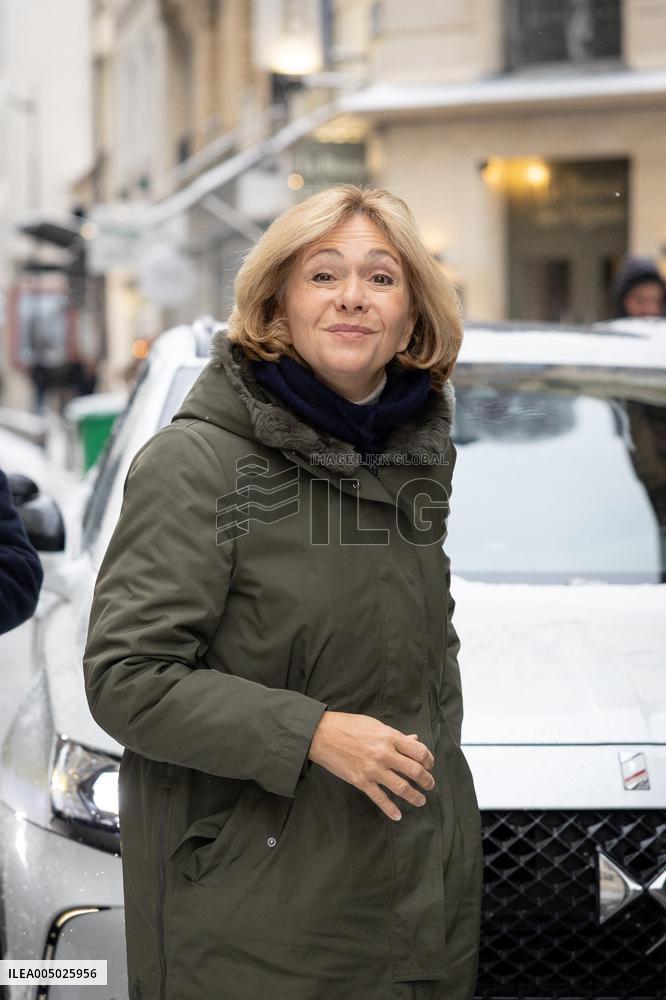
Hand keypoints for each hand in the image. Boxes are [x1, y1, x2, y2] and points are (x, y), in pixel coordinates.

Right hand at [307, 711, 434, 820]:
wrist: (323, 735)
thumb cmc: (349, 726)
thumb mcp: (376, 725)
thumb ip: (396, 735)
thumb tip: (414, 738)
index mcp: (390, 737)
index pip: (419, 751)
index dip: (429, 760)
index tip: (429, 764)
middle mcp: (384, 754)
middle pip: (414, 771)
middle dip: (426, 780)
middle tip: (430, 785)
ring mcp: (373, 770)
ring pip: (401, 787)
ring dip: (415, 796)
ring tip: (421, 800)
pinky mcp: (361, 782)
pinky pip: (380, 799)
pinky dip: (391, 809)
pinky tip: (398, 815)